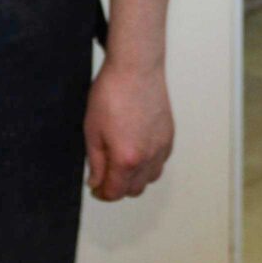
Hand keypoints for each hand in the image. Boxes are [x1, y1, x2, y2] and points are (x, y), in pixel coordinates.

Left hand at [84, 56, 174, 201]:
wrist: (135, 69)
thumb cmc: (112, 93)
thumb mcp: (92, 131)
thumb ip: (95, 162)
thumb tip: (96, 182)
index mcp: (127, 159)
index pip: (115, 192)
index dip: (102, 194)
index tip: (95, 188)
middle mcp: (149, 157)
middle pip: (134, 190)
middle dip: (117, 188)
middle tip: (103, 177)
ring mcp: (162, 147)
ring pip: (150, 178)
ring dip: (134, 178)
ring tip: (120, 164)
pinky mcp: (169, 136)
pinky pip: (160, 162)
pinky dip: (148, 164)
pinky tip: (136, 151)